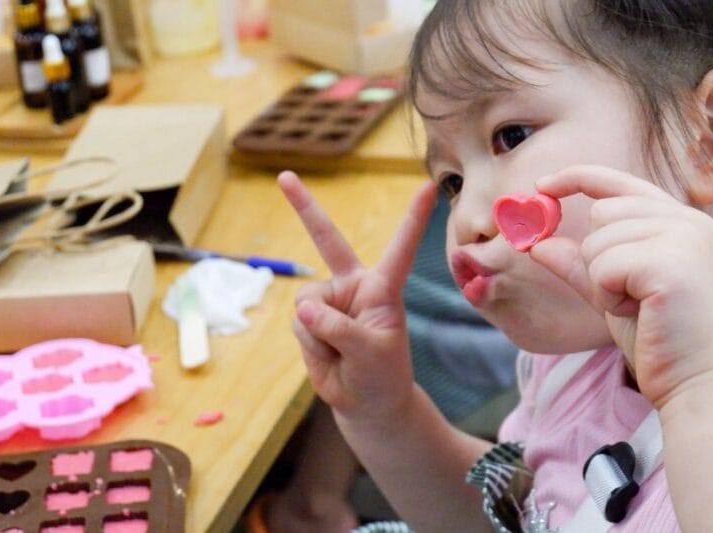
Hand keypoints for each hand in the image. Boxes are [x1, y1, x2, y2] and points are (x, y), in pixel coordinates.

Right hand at [278, 171, 437, 421]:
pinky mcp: (310, 318)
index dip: (412, 218)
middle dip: (304, 207)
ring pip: (306, 301)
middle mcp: (354, 285)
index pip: (400, 248)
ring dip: (318, 334)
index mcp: (383, 287)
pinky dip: (309, 342)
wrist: (365, 403)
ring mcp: (330, 300)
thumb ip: (338, 328)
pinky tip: (327, 354)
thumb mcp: (370, 353)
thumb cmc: (380, 375)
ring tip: (341, 353)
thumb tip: (302, 308)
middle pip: (326, 239)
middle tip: (284, 177)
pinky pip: (297, 322)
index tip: (428, 186)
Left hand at [530, 165, 712, 408]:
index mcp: (682, 223)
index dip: (577, 178)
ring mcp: (684, 237)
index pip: (620, 183)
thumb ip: (579, 265)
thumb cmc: (661, 341)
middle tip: (630, 296)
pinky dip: (607, 295)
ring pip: (598, 241)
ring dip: (603, 282)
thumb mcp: (612, 294)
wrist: (700, 384)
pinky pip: (602, 266)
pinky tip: (639, 313)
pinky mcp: (670, 262)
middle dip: (597, 259)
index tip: (542, 185)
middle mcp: (688, 221)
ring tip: (639, 307)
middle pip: (602, 213)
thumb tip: (538, 243)